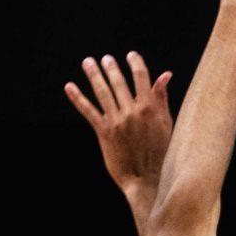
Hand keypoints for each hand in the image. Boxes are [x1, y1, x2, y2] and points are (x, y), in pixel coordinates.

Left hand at [65, 52, 171, 206]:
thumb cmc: (161, 153)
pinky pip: (88, 111)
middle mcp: (132, 112)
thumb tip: (165, 74)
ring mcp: (116, 122)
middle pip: (118, 82)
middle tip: (105, 58)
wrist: (147, 180)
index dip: (135, 63)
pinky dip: (77, 98)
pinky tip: (69, 86)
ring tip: (88, 62)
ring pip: (102, 92)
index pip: (141, 77)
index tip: (130, 55)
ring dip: (94, 75)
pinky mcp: (103, 132)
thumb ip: (162, 98)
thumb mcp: (166, 124)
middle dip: (111, 68)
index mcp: (150, 108)